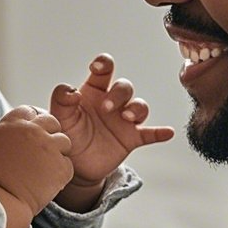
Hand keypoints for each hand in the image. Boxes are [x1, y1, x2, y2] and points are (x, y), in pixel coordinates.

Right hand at [0, 105, 73, 227]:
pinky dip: (60, 174)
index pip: (31, 110)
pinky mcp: (61, 166)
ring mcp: (49, 147)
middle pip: (52, 122)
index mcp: (12, 122)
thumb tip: (17, 133)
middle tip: (43, 153)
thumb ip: (8, 134)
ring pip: (65, 142)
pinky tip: (47, 183)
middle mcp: (33, 129)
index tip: (34, 134)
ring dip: (58, 154)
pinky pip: (68, 165)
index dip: (35, 122)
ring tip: (44, 170)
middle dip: (50, 134)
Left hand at [49, 53, 173, 210]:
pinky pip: (150, 133)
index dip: (104, 63)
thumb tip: (71, 91)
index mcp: (94, 90)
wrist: (75, 164)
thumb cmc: (68, 133)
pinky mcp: (131, 138)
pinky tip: (168, 132)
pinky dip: (160, 133)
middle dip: (118, 93)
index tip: (98, 67)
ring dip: (136, 108)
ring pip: (139, 106)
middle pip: (124, 87)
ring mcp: (124, 120)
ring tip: (127, 117)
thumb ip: (61, 100)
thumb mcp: (60, 116)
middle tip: (106, 108)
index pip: (104, 70)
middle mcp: (112, 101)